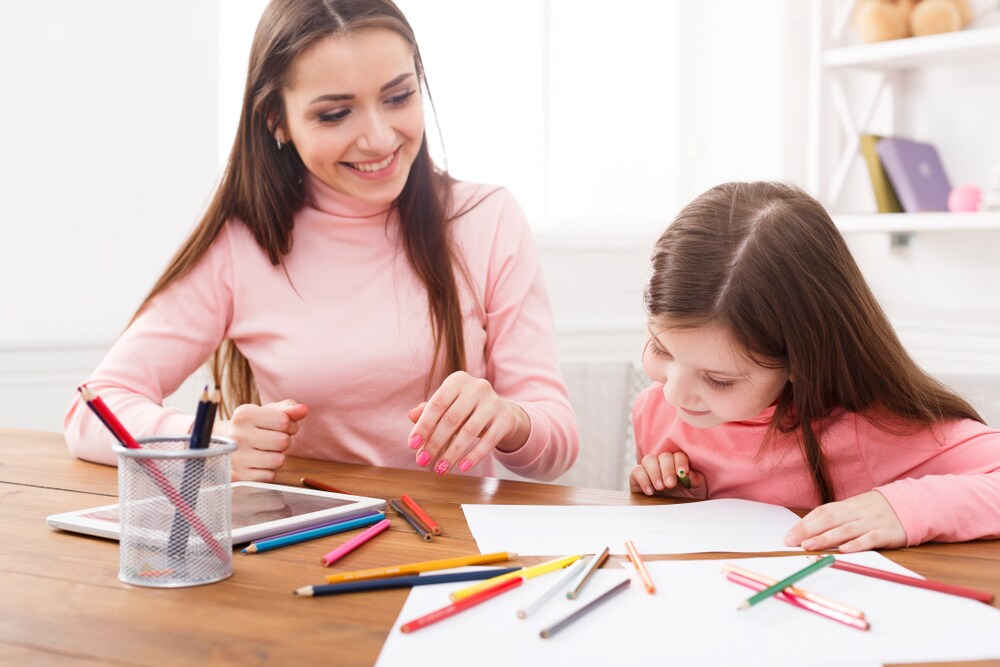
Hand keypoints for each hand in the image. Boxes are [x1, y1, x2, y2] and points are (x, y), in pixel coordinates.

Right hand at [215, 399, 308, 481]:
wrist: (217, 446)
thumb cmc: (250, 426)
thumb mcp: (265, 413)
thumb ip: (287, 409)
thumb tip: (303, 409)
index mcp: (244, 415)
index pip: (284, 421)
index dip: (290, 425)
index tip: (281, 426)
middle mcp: (238, 435)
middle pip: (283, 442)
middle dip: (284, 441)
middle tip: (272, 440)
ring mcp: (236, 457)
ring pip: (278, 460)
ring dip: (277, 457)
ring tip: (264, 451)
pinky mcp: (238, 477)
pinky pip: (269, 476)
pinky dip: (268, 471)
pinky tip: (256, 463)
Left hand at [407, 371, 529, 474]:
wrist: (501, 413)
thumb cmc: (466, 410)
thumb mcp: (447, 407)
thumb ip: (428, 411)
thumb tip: (411, 416)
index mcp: (458, 380)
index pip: (437, 404)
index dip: (423, 425)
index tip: (412, 445)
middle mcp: (477, 387)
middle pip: (452, 418)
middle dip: (435, 443)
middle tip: (423, 461)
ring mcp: (494, 402)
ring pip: (469, 431)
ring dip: (452, 453)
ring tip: (440, 469)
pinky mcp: (506, 419)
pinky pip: (489, 440)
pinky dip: (474, 455)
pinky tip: (462, 467)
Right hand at [629, 452, 706, 499]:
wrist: (672, 516)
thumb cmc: (685, 500)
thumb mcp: (697, 492)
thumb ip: (696, 481)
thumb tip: (689, 473)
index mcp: (678, 465)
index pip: (678, 456)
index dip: (680, 462)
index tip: (683, 473)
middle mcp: (663, 465)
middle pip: (664, 456)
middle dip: (667, 469)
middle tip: (670, 485)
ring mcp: (649, 470)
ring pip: (648, 460)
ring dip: (655, 472)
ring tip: (660, 488)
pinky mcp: (637, 478)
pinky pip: (636, 471)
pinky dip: (643, 479)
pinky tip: (650, 492)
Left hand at [784, 490, 905, 552]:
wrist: (909, 504)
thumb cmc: (875, 510)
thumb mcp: (854, 509)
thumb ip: (835, 518)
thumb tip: (808, 530)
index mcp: (846, 505)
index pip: (821, 513)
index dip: (803, 524)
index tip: (788, 536)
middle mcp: (856, 512)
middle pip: (829, 520)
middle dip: (808, 531)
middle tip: (791, 542)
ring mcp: (871, 522)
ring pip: (845, 530)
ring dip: (825, 538)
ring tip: (808, 546)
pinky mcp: (886, 533)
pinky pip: (869, 539)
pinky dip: (856, 544)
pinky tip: (844, 550)